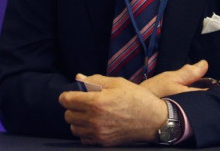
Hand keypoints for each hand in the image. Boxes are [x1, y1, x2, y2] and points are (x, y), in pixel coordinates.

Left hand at [58, 61, 207, 145]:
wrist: (152, 119)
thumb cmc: (137, 98)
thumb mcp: (118, 83)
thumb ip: (96, 80)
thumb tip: (79, 77)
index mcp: (96, 101)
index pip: (67, 100)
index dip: (67, 95)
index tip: (71, 94)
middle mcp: (94, 119)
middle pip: (68, 115)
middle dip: (73, 107)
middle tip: (84, 102)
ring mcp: (97, 133)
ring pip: (74, 128)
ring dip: (78, 120)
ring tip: (90, 113)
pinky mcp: (102, 142)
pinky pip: (83, 138)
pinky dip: (85, 131)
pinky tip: (96, 124)